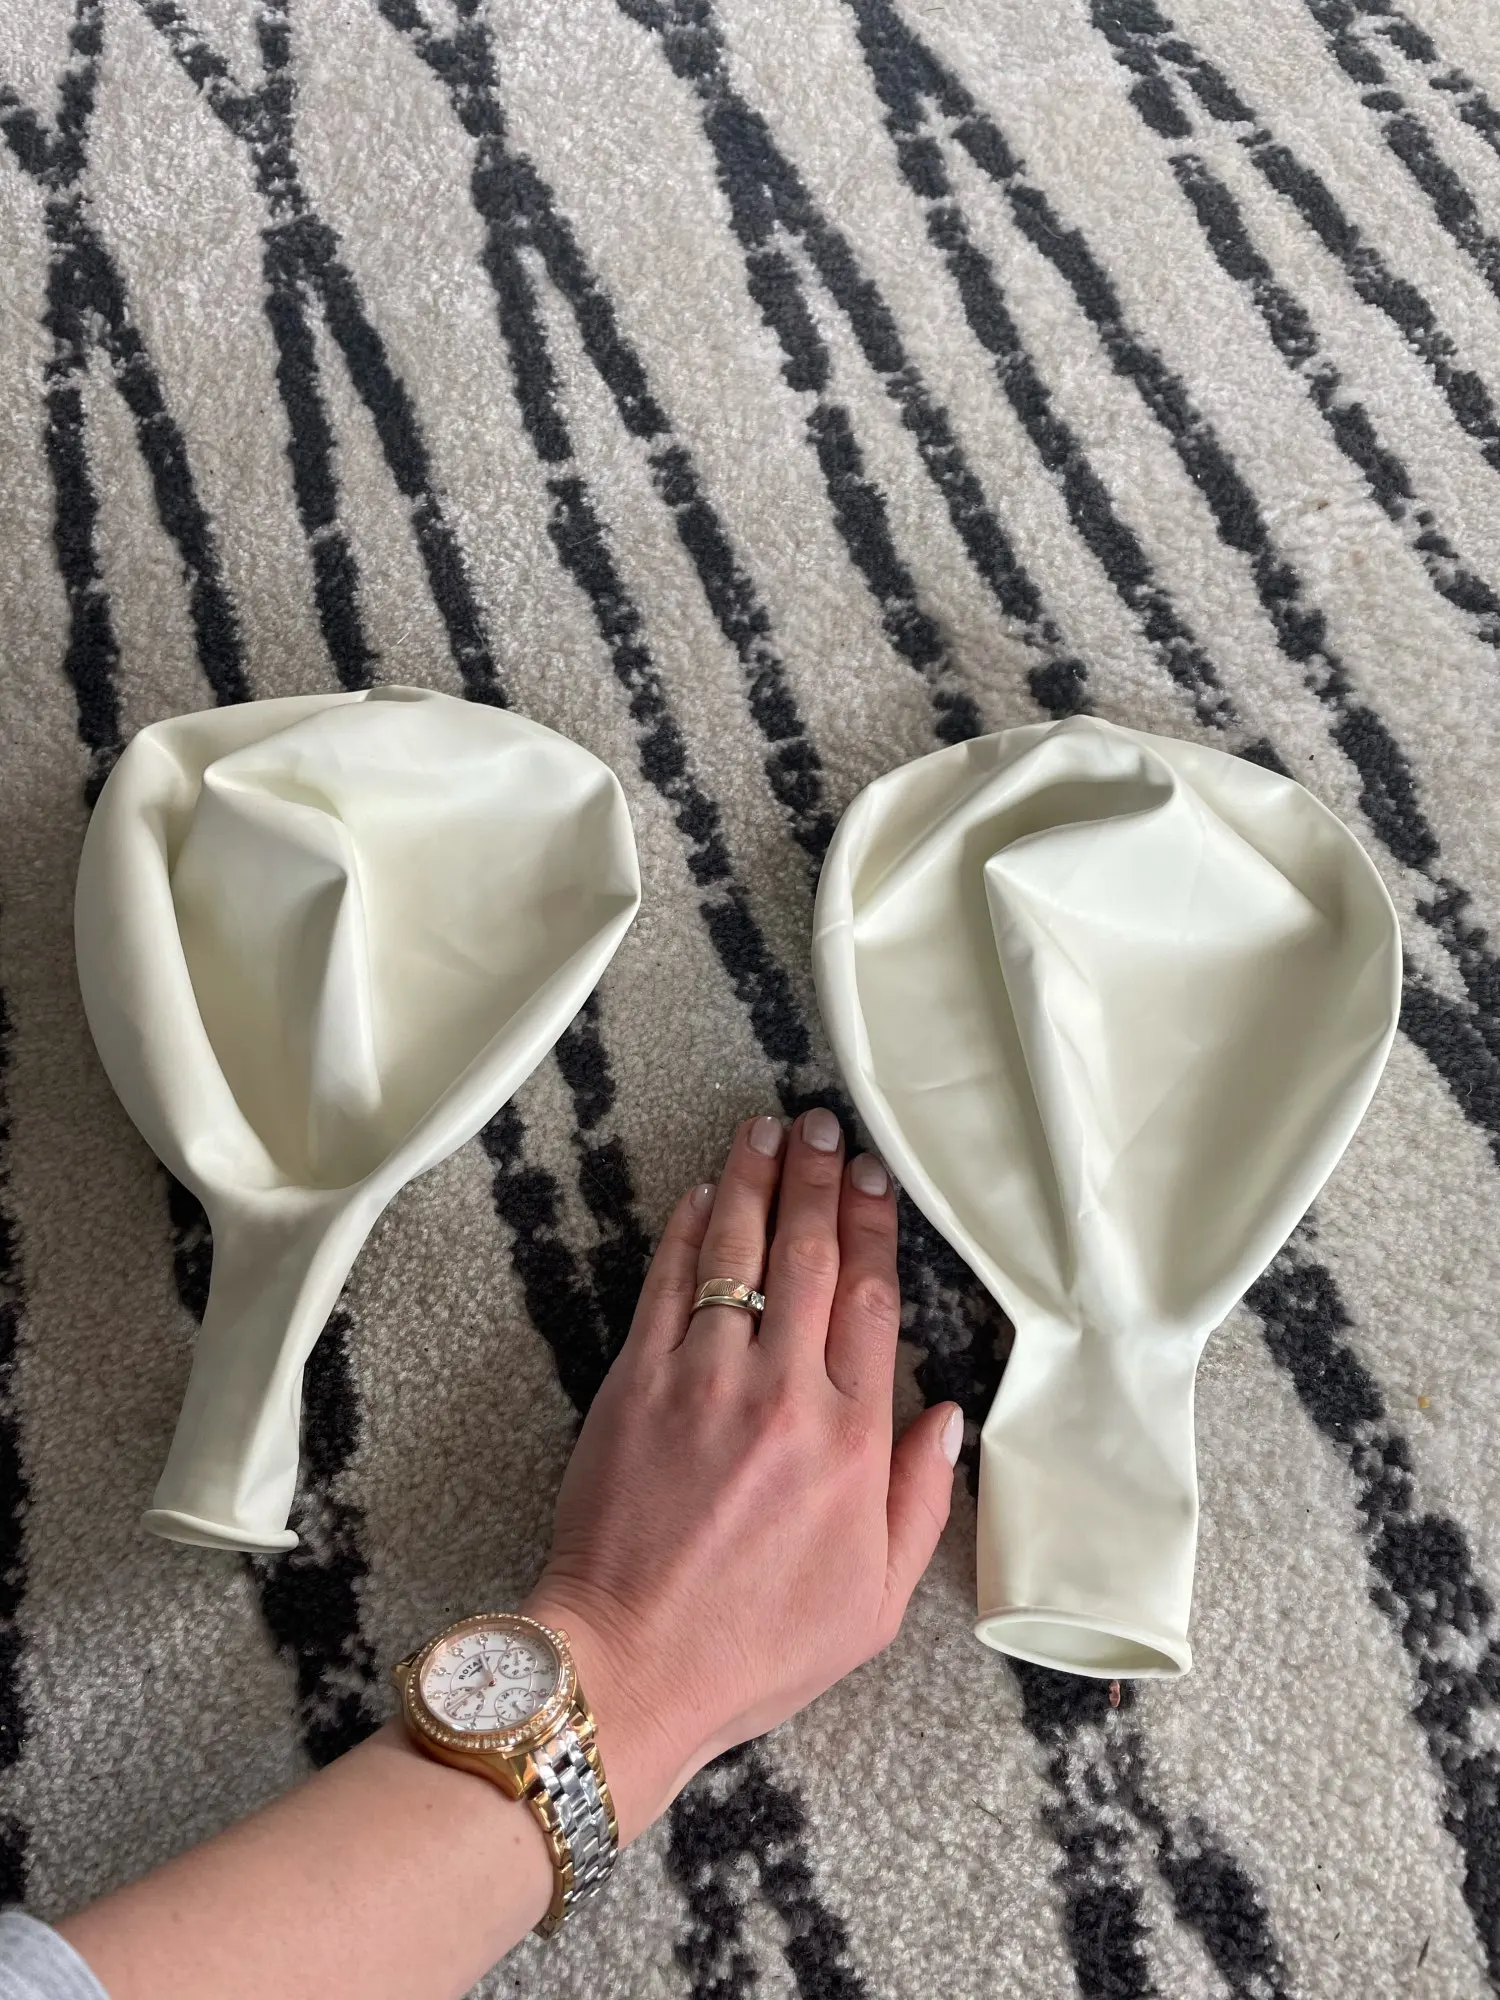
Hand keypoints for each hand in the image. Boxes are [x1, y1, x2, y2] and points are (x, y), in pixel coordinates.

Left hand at [525, 1109, 963, 1841]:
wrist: (630, 1666)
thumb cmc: (754, 1645)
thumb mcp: (873, 1601)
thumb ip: (918, 1500)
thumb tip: (946, 1414)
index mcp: (850, 1443)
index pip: (871, 1302)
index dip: (876, 1230)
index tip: (877, 1181)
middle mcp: (782, 1393)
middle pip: (809, 1258)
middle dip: (821, 1181)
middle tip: (826, 1126)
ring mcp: (702, 1380)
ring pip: (738, 1253)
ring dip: (757, 1181)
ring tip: (769, 1127)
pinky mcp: (636, 1383)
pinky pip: (666, 1285)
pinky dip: (687, 1231)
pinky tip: (705, 1191)